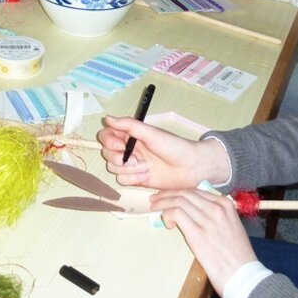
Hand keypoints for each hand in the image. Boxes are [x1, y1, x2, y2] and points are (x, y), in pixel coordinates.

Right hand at [97, 116, 230, 189]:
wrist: (190, 167)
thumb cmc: (174, 146)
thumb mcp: (151, 133)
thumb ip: (129, 125)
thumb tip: (107, 118)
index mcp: (131, 135)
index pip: (108, 135)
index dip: (108, 141)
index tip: (119, 145)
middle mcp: (129, 149)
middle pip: (107, 153)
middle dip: (117, 158)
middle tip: (134, 159)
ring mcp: (132, 165)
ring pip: (113, 168)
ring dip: (128, 169)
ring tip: (145, 167)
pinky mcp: (136, 179)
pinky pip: (122, 180)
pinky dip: (132, 179)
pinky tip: (146, 175)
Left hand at [149, 187, 257, 295]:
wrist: (244, 275)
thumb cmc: (238, 256)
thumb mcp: (232, 227)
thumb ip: (217, 216)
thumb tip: (195, 214)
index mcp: (226, 205)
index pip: (196, 191)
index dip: (179, 192)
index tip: (168, 196)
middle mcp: (217, 208)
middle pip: (185, 193)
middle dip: (167, 195)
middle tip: (156, 199)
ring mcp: (208, 219)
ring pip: (178, 201)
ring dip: (163, 203)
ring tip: (155, 208)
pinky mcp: (198, 234)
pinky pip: (176, 214)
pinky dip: (167, 215)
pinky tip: (167, 223)